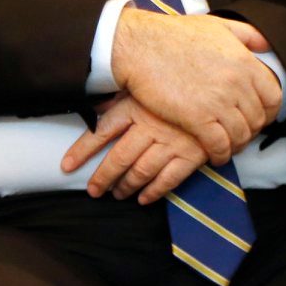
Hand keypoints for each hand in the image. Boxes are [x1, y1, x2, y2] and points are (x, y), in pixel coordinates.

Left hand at [60, 94, 208, 204]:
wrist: (219, 92)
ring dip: (126, 186)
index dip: (82, 150)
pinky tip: (143, 199)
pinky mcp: (191, 155)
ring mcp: (170, 143)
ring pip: (141, 171)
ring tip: (117, 194)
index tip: (67, 166)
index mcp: (135, 107)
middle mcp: (150, 127)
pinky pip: (168, 179)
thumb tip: (94, 106)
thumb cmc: (177, 87)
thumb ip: (119, 98)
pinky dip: (154, 192)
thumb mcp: (144, 86)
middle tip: (93, 190)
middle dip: (103, 177)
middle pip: (119, 157)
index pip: (101, 131)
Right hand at [109, 11, 280, 163]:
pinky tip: (215, 155)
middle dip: (251, 129)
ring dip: (236, 145)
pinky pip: (220, 145)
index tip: (258, 115)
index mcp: (244, 61)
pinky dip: (221, 154)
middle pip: (258, 119)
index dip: (269, 111)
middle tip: (239, 132)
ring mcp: (218, 102)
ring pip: (241, 135)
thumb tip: (266, 44)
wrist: (141, 45)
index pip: (274, 96)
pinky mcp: (197, 118)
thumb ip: (246, 34)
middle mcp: (236, 83)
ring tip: (227, 145)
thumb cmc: (175, 34)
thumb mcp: (216, 25)